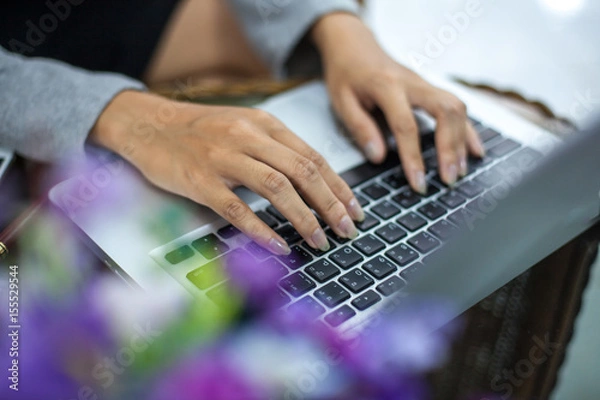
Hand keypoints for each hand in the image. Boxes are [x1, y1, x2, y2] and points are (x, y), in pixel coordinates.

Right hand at [90, 91, 363, 254]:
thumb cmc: (198, 131)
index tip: (355, 209)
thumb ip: (274, 149)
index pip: (313, 156)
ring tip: (320, 241)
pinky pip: (237, 209)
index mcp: (264, 124)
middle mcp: (248, 137)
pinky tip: (279, 248)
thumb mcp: (243, 128)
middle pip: (303, 171)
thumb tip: (312, 182)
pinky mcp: (200, 181)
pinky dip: (262, 230)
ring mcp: (224, 159)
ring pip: (276, 188)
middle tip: (347, 230)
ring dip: (304, 218)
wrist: (147, 124)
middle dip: (331, 204)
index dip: (339, 186)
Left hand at [312, 13, 484, 191]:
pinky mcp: (431, 88)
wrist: (354, 45)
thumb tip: (379, 157)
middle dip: (450, 148)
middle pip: (444, 111)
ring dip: (461, 141)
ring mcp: (425, 84)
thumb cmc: (346, 75)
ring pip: (456, 107)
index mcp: (386, 86)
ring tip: (458, 172)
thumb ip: (360, 128)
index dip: (414, 157)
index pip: (406, 126)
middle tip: (448, 179)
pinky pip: (458, 107)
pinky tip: (475, 153)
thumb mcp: (341, 101)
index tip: (419, 184)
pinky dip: (468, 131)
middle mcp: (412, 83)